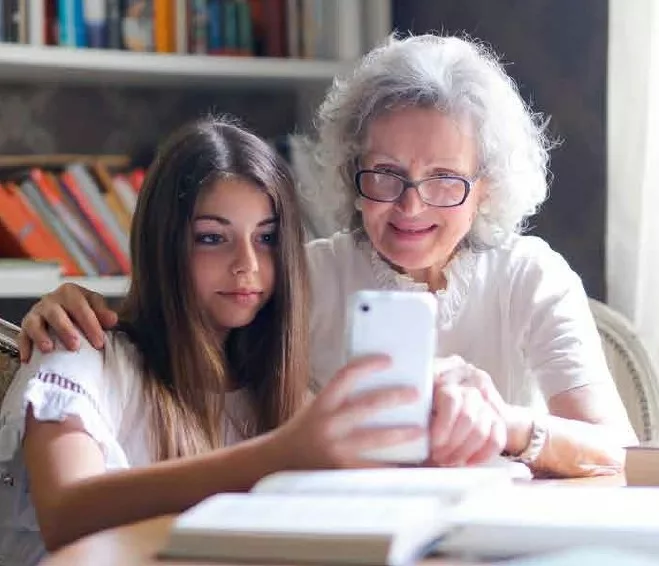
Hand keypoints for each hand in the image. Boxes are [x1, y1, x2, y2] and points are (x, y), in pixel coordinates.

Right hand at [19, 283, 117, 361]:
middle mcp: (51, 300)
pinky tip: (28, 358)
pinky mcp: (25, 326)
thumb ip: (103, 313)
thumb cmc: (80, 311)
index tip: (98, 342)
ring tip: (49, 349)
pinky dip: (25, 347)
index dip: (90, 325)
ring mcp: (37, 313)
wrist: (63, 312)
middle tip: (75, 346)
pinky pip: (22, 336)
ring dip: (41, 336)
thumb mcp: (94, 307)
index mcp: (71, 293)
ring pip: (35, 322)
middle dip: (66, 330)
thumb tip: (112, 320)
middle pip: (56, 313)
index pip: (81, 307)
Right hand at [274, 355, 424, 468]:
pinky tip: (407, 463)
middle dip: (395, 398)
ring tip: (420, 430)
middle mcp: (328, 423)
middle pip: (367, 405)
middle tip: (416, 393)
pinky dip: (390, 465)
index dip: (368, 365)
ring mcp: (335, 448)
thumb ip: (340, 399)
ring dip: (401, 434)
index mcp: (322, 403)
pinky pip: (372, 467)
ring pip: (375, 438)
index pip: (346, 375)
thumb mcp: (317, 408)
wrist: (279, 461)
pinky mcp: (341, 470)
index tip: (389, 360)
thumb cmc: (304, 431)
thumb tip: (376, 386)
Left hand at [426, 356, 507, 465]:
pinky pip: (497, 438)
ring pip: (481, 430)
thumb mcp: (417, 394)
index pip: (451, 400)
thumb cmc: (423, 400)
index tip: (433, 443)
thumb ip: (416, 404)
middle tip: (438, 457)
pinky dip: (482, 454)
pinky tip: (467, 462)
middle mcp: (471, 381)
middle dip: (452, 444)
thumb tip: (411, 426)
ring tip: (448, 460)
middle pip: (468, 417)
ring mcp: (486, 397)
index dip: (442, 425)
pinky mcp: (498, 414)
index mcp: (448, 373)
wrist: (455, 396)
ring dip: (464, 451)